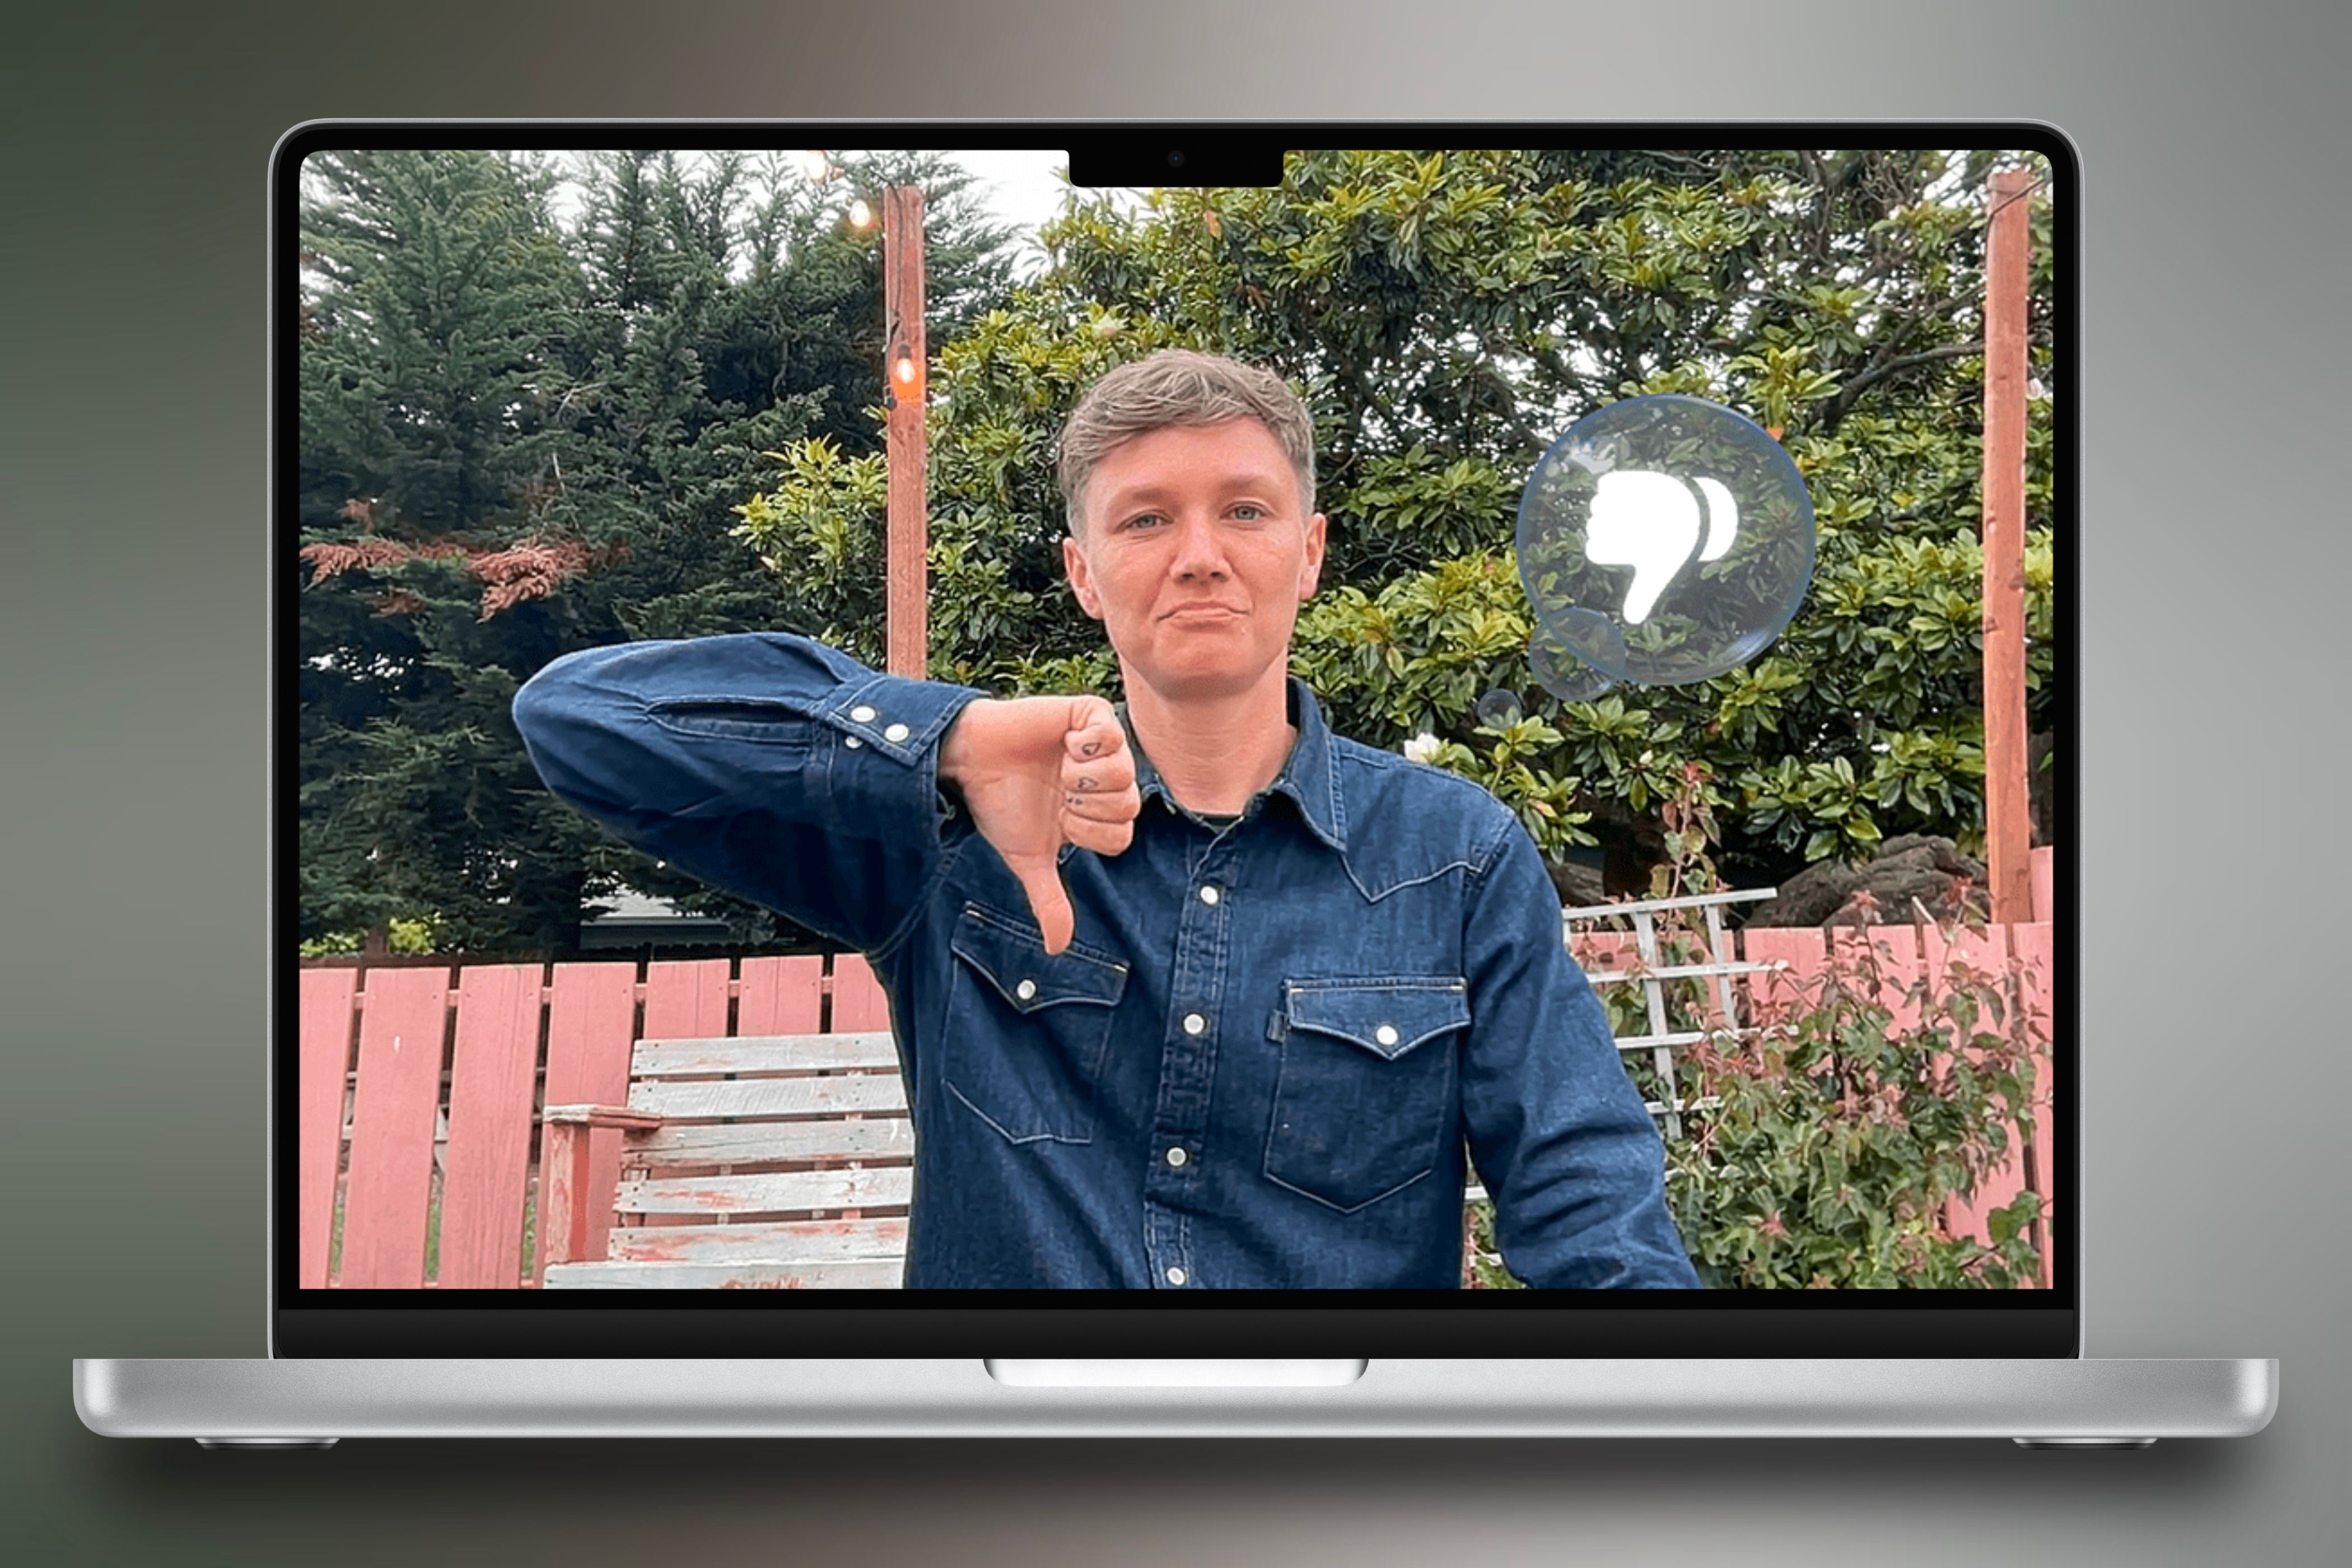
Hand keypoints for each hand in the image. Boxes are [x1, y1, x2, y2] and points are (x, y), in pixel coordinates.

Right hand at [938, 695, 1139, 954]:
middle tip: (1058, 793)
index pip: (1122, 835)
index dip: (1088, 832)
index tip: (1059, 820)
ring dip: (1083, 776)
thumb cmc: (999, 805)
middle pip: (1129, 805)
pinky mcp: (1090, 713)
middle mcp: (1107, 779)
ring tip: (1059, 768)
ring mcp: (1102, 745)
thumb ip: (1048, 900)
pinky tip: (1065, 742)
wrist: (971, 761)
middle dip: (1086, 806)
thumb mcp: (1027, 858)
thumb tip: (1057, 949)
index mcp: (1098, 813)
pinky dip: (1085, 743)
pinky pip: (1112, 732)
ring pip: (1125, 771)